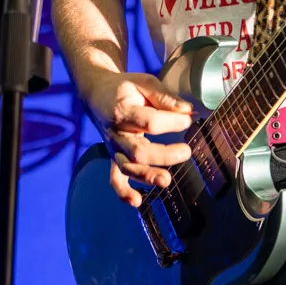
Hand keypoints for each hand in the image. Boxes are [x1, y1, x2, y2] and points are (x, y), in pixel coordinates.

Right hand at [87, 70, 194, 209]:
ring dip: (147, 176)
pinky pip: (115, 178)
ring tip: (166, 181)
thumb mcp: (144, 82)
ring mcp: (114, 148)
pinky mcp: (114, 158)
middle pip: (138, 151)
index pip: (150, 121)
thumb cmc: (125, 88)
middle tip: (186, 151)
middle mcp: (116, 133)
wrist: (97, 94)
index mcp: (123, 110)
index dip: (172, 122)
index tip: (188, 118)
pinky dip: (123, 192)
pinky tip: (137, 202)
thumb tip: (187, 111)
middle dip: (164, 155)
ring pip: (128, 168)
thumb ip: (165, 96)